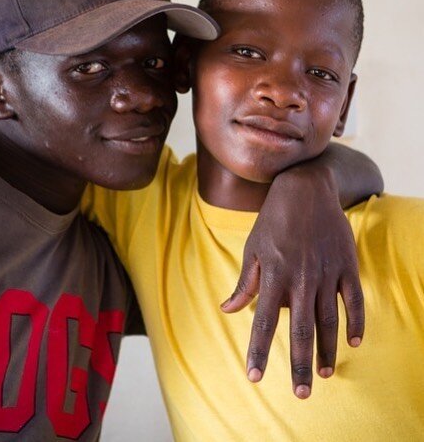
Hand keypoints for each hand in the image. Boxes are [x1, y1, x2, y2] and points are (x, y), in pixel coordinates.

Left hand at [220, 166, 363, 398]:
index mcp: (273, 276)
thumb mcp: (252, 248)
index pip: (262, 322)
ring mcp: (326, 273)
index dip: (258, 351)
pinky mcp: (346, 265)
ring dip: (327, 350)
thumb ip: (245, 283)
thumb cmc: (272, 220)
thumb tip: (228, 310)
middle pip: (301, 330)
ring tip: (323, 374)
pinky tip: (355, 342)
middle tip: (300, 394)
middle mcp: (300, 279)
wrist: (304, 189)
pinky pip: (354, 300)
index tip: (253, 377)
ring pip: (329, 320)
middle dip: (299, 364)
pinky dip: (356, 322)